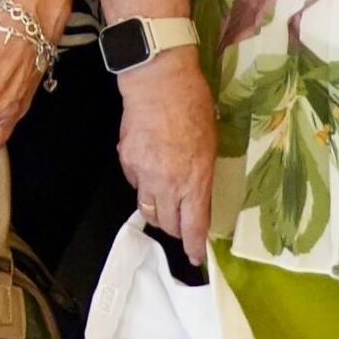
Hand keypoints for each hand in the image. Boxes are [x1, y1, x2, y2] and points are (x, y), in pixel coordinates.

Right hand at [116, 49, 219, 246]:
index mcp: (195, 180)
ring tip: (164, 204)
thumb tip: (198, 194)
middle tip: (181, 226)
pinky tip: (150, 169)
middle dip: (175, 229)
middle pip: (167, 223)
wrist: (159, 82)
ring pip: (147, 208)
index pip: (193, 226)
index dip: (193, 246)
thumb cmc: (194, 106)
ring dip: (157, 211)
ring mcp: (144, 173)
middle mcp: (168, 183)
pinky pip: (135, 183)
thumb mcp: (211, 144)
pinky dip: (143, 184)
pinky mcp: (127, 161)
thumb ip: (203, 175)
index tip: (195, 257)